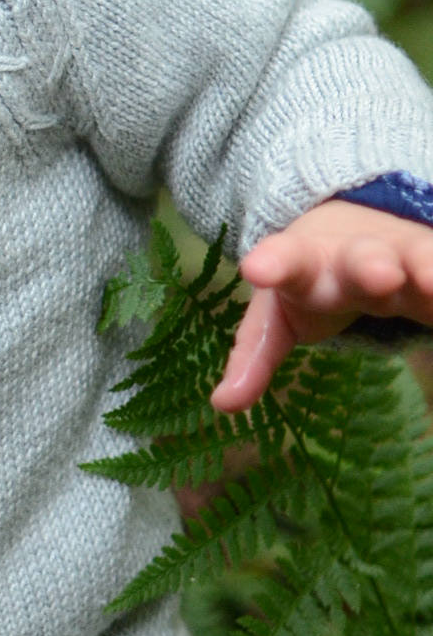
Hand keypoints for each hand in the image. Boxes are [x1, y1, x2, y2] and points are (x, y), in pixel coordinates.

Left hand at [211, 198, 432, 412]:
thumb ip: (253, 356)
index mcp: (306, 266)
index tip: (256, 268)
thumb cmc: (312, 285)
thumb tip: (223, 405)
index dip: (273, 264)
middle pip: (360, 258)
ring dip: (427, 268)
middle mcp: (357, 257)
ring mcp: (404, 257)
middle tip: (379, 276)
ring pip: (417, 257)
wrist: (356, 230)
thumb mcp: (278, 316)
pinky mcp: (432, 262)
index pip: (286, 261)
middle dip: (368, 266)